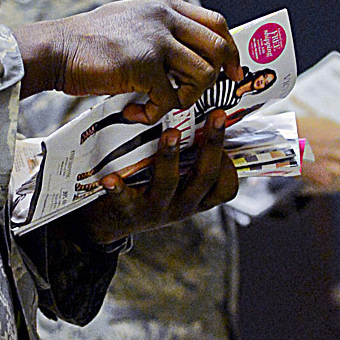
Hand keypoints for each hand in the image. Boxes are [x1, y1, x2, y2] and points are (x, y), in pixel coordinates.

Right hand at [14, 0, 241, 123]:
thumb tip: (189, 53)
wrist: (55, 50)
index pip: (215, 22)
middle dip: (222, 76)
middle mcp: (164, 16)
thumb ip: (160, 29)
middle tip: (210, 95)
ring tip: (159, 104)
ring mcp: (156, 39)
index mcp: (164, 5)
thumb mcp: (132, 20)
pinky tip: (135, 112)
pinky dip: (156, 113)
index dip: (230, 49)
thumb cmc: (89, 43)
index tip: (232, 71)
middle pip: (218, 46)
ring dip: (187, 98)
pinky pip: (171, 98)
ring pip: (203, 74)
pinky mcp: (144, 64)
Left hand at [72, 110, 238, 247]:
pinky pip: (125, 199)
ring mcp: (156, 210)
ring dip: (170, 156)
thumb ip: (189, 161)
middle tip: (217, 116)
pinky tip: (110, 178)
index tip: (226, 140)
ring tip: (171, 133)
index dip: (230, 166)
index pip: (225, 189)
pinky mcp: (129, 211)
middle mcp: (181, 206)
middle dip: (212, 145)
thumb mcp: (177, 184)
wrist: (111, 223)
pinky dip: (118, 188)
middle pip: (204, 177)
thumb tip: (203, 118)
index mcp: (196, 199)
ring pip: (168, 183)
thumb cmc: (148, 192)